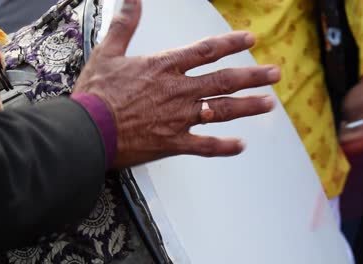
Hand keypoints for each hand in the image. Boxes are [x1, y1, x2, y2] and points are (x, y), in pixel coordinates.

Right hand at [74, 0, 280, 167]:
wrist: (87, 130)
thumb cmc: (96, 93)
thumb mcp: (108, 52)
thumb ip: (125, 25)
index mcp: (164, 67)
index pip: (206, 50)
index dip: (231, 43)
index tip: (251, 39)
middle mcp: (178, 91)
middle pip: (223, 80)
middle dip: (253, 75)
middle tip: (275, 74)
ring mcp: (178, 118)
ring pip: (221, 111)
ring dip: (247, 107)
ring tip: (268, 104)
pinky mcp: (173, 142)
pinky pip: (204, 146)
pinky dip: (223, 147)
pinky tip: (240, 146)